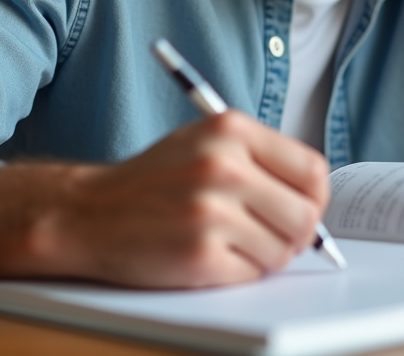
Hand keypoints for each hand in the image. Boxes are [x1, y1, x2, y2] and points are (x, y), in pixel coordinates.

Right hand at [0, 111, 329, 288]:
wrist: (87, 213)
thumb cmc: (154, 181)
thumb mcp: (207, 143)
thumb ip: (261, 160)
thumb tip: (315, 196)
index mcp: (231, 130)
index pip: (313, 169)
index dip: (316, 197)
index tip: (305, 207)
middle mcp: (224, 166)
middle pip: (305, 215)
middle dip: (296, 233)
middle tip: (273, 235)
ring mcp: (212, 212)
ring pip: (283, 250)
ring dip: (265, 255)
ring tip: (231, 242)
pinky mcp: (200, 255)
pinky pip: (252, 274)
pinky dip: (239, 272)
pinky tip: (211, 256)